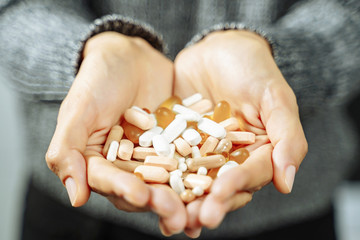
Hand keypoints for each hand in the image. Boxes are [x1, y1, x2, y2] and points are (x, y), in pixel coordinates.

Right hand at [46, 32, 185, 234]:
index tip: (140, 195)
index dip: (125, 190)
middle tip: (178, 214)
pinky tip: (218, 180)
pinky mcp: (177, 146)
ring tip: (200, 205)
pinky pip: (190, 159)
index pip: (110, 182)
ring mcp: (154, 157)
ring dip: (184, 196)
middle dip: (159, 202)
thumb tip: (76, 197)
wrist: (130, 57)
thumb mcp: (79, 110)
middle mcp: (127, 166)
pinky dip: (202, 169)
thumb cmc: (98, 79)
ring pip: (169, 180)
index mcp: (100, 162)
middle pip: (142, 189)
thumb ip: (68, 149)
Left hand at [174, 30, 307, 236]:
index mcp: (257, 153)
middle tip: (195, 219)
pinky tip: (149, 191)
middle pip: (220, 188)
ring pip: (193, 181)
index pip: (249, 176)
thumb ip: (286, 137)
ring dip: (183, 201)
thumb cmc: (253, 69)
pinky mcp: (176, 143)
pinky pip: (168, 161)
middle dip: (208, 204)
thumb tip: (287, 184)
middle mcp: (229, 159)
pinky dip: (160, 177)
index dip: (234, 188)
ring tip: (171, 218)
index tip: (219, 198)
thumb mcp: (274, 98)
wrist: (218, 49)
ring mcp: (201, 153)